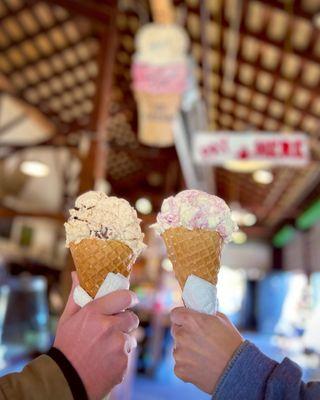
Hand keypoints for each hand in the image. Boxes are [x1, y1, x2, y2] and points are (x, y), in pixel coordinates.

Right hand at [54, 272, 138, 399]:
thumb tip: (77, 274)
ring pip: (131, 338)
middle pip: (132, 318)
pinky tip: (106, 361)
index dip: (130, 298)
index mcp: (94, 312)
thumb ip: (77, 295)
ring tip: (105, 348)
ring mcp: (117, 346)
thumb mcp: (68, 319)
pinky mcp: (123, 363)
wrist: (65, 381)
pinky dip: (120, 357)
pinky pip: (128, 355)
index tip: (131, 299)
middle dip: (125, 321)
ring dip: (123, 340)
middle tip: (114, 327)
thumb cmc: (66, 347)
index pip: (125, 297)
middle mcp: (108, 327)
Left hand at [170, 307, 243, 393]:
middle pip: (176, 331)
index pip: (175, 314)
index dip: (181, 317)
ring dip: (185, 350)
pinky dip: (187, 365)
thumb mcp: (221, 319)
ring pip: (177, 348)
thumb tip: (198, 311)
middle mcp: (182, 335)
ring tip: (203, 355)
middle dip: (184, 333)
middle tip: (199, 340)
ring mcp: (179, 354)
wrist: (238, 371)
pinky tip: (201, 366)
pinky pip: (179, 364)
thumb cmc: (232, 343)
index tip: (186, 321)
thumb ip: (204, 314)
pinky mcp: (179, 369)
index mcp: (190, 320)